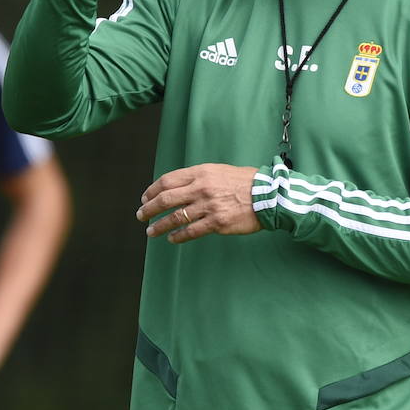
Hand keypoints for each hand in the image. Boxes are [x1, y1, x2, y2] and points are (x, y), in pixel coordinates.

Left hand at [137, 163, 260, 243]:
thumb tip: (178, 188)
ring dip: (159, 226)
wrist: (268, 195)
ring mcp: (208, 206)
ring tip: (151, 231)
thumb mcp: (218, 171)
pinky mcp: (217, 223)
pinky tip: (172, 239)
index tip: (144, 198)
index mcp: (200, 173)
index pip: (167, 181)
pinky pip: (191, 231)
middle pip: (166, 199)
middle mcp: (201, 188)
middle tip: (141, 216)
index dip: (151, 191)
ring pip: (175, 218)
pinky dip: (178, 236)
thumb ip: (198, 178)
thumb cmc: (244, 182)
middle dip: (148, 209)